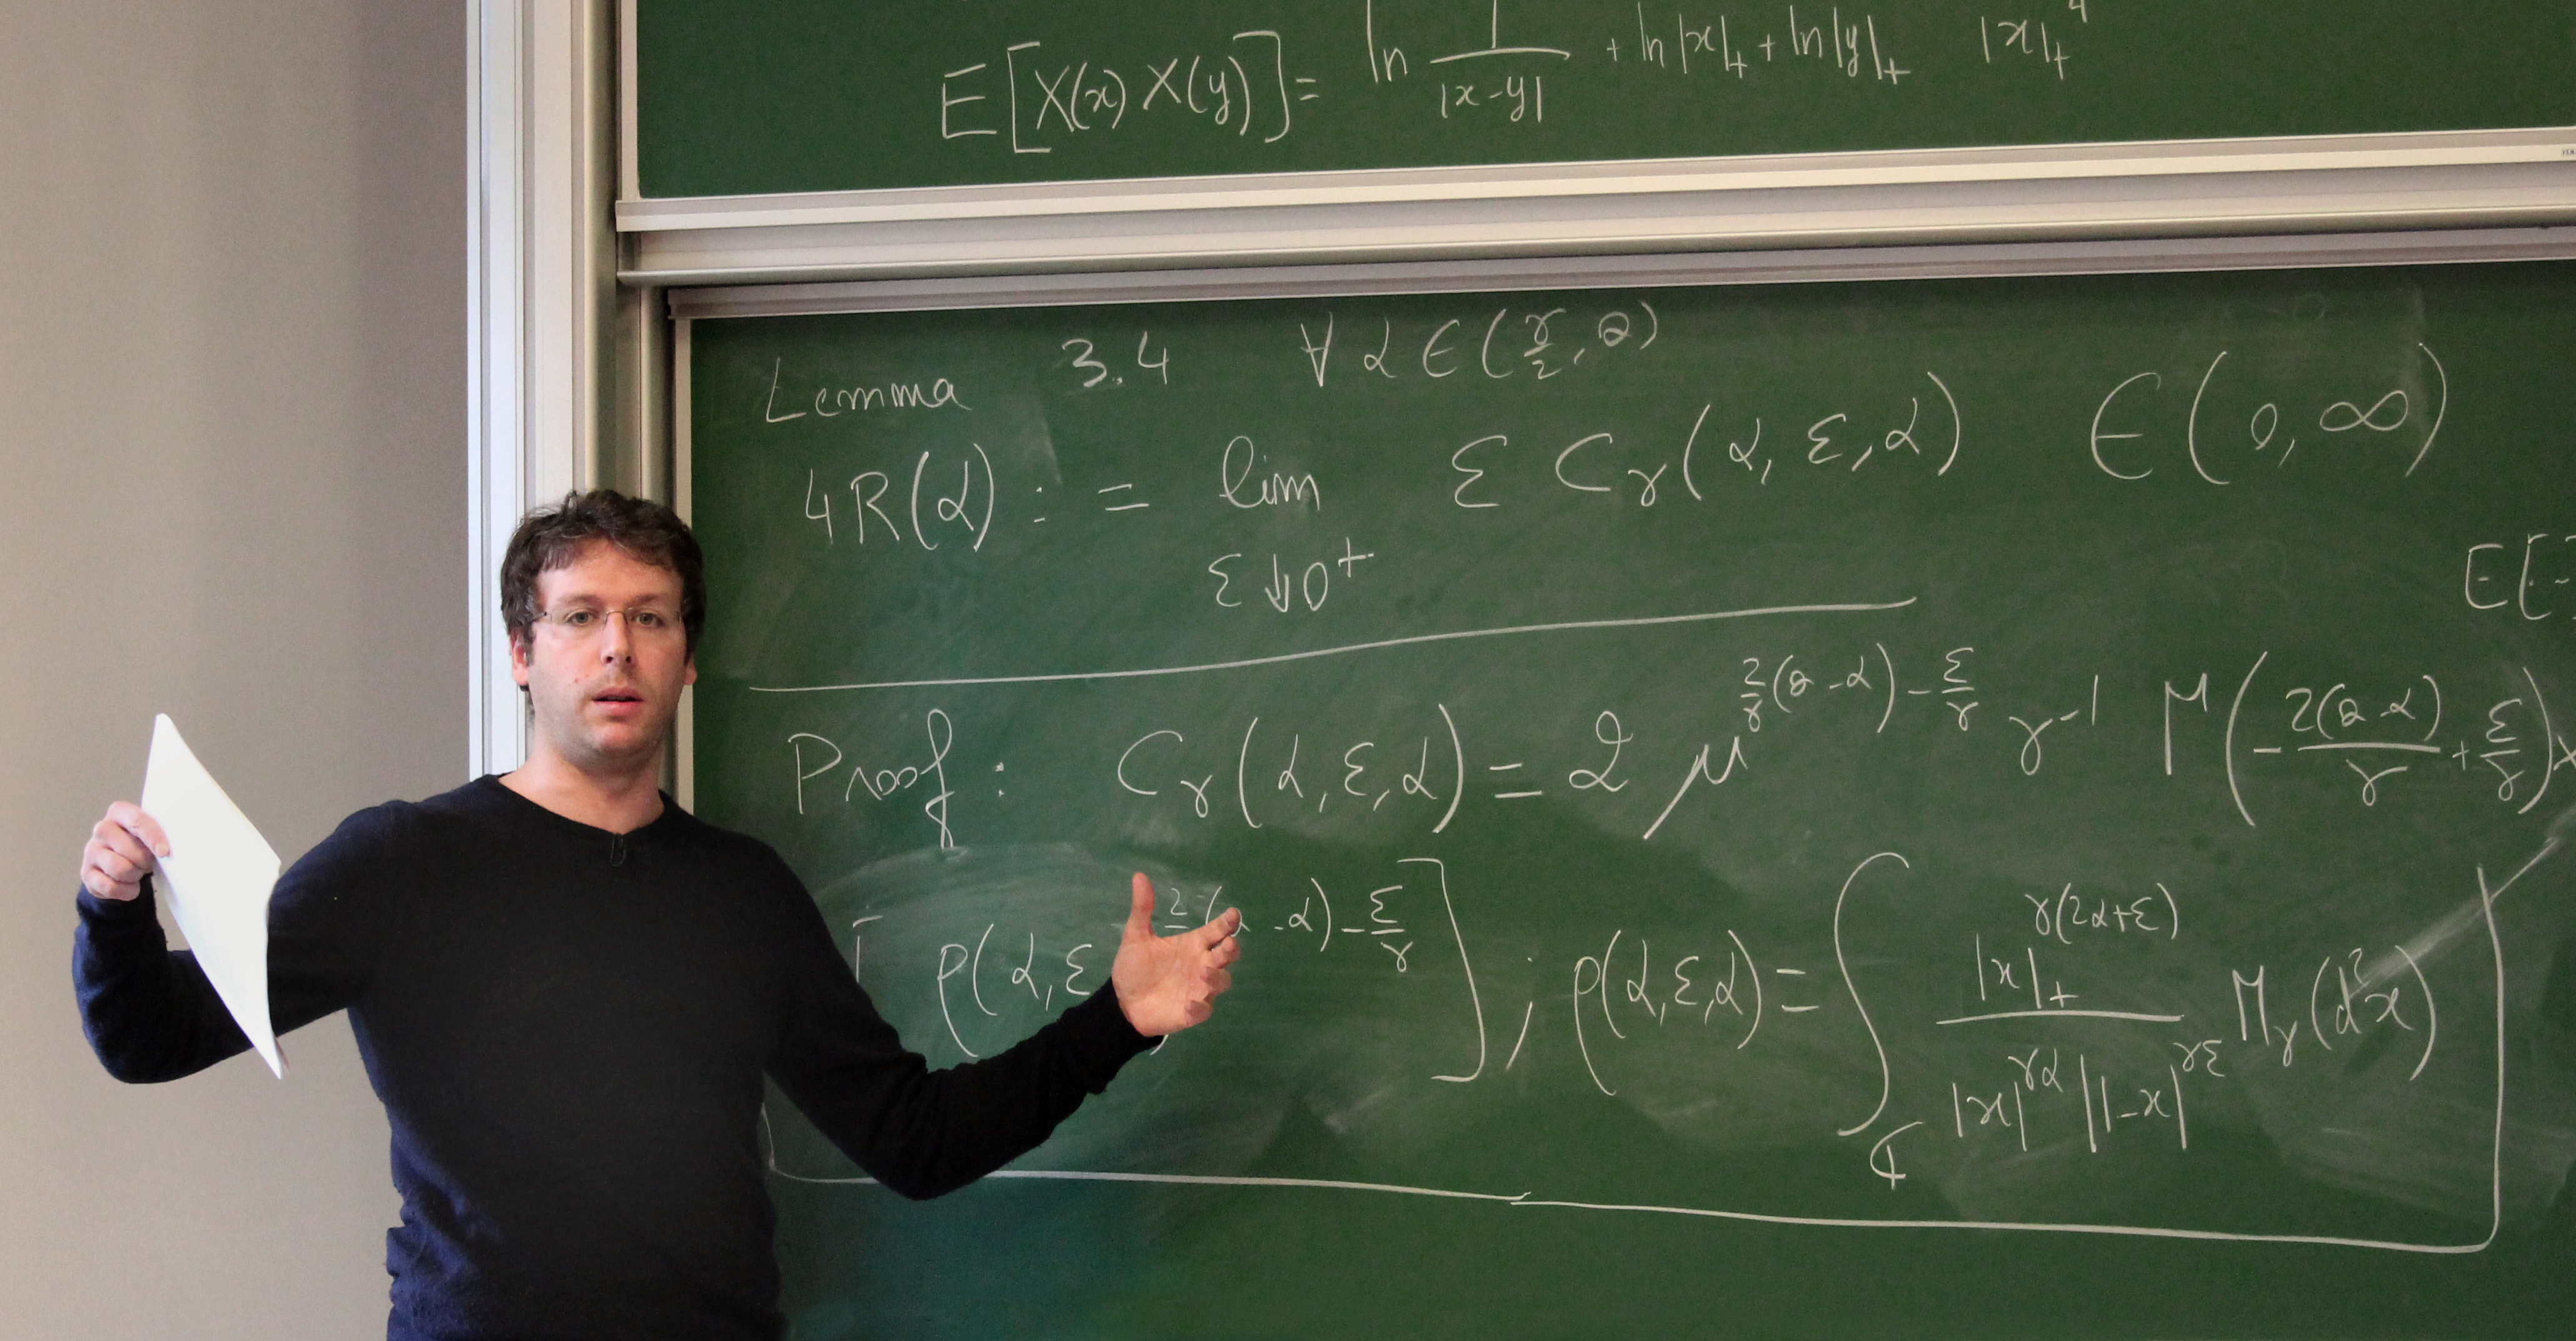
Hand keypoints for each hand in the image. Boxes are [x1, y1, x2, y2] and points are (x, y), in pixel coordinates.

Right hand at [81, 801, 168, 901]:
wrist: (121, 866)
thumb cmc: (142, 845)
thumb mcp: (151, 835)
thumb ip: (159, 834)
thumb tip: (167, 850)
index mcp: (119, 812)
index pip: (137, 821)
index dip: (153, 837)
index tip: (164, 852)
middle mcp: (102, 829)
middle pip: (130, 849)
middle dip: (145, 862)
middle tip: (148, 863)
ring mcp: (91, 851)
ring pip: (121, 869)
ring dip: (135, 876)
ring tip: (138, 872)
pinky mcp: (86, 873)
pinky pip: (111, 887)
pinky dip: (127, 891)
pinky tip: (130, 885)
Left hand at [1110, 872, 1241, 1036]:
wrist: (1123, 1002)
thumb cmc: (1135, 968)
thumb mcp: (1136, 937)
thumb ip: (1142, 909)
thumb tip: (1138, 876)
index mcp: (1193, 945)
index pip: (1216, 931)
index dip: (1226, 923)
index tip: (1233, 914)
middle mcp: (1202, 965)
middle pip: (1227, 956)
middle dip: (1231, 949)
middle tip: (1228, 943)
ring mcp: (1199, 989)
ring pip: (1221, 982)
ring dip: (1216, 977)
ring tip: (1203, 973)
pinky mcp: (1191, 1012)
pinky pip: (1203, 1010)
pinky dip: (1200, 1008)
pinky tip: (1190, 1004)